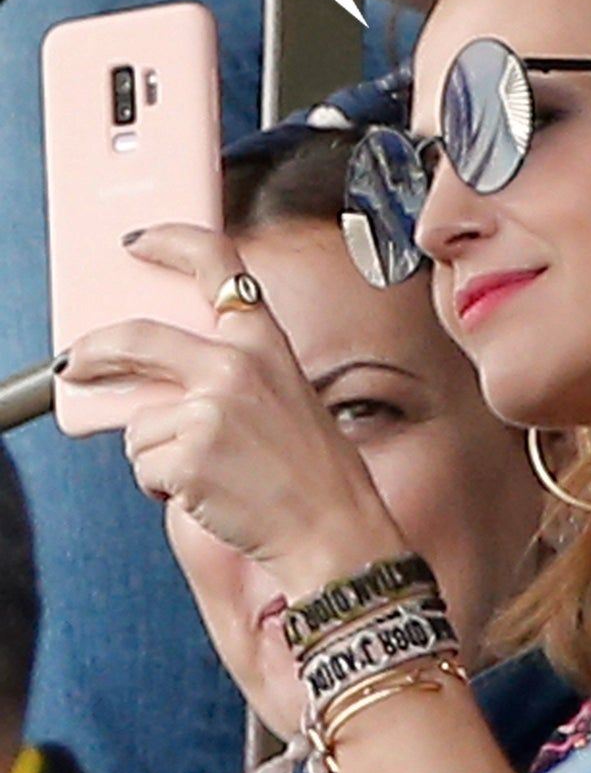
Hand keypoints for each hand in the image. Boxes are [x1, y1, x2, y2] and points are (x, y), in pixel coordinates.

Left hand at [59, 224, 404, 593]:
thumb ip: (230, 376)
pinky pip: (144, 467)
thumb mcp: (286, 400)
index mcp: (265, 345)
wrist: (332, 530)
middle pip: (136, 338)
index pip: (218, 266)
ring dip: (158, 455)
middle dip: (93, 351)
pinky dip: (163, 488)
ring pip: (140, 425)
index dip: (173, 243)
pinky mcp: (188, 456)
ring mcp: (210, 410)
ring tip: (208, 473)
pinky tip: (205, 493)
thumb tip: (154, 384)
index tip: (141, 242)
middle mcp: (236, 366)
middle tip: (76, 364)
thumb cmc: (314, 476)